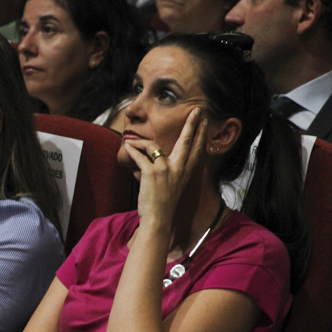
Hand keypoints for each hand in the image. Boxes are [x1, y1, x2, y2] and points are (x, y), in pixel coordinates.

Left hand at [123, 108, 206, 223]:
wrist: (159, 220)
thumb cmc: (162, 207)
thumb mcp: (168, 187)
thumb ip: (160, 174)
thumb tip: (143, 167)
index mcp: (186, 173)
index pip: (196, 149)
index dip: (200, 135)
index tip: (203, 122)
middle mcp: (179, 169)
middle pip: (186, 141)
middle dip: (192, 124)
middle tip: (196, 111)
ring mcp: (166, 169)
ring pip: (153, 146)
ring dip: (140, 142)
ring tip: (132, 141)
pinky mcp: (152, 172)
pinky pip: (139, 156)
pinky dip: (132, 151)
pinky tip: (128, 147)